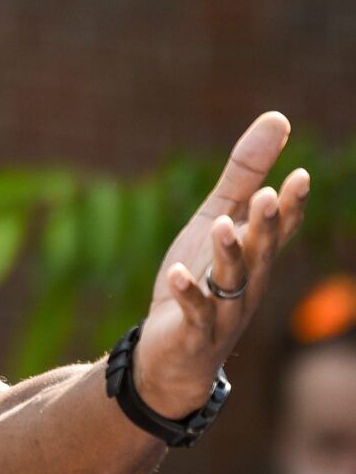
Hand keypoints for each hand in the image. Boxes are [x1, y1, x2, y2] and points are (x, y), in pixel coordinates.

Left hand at [134, 112, 308, 415]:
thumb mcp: (215, 221)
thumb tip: (279, 119)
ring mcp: (223, 311)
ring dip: (230, 254)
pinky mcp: (194, 333)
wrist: (172, 354)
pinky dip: (189, 294)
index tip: (300, 175)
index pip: (280, 229)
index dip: (292, 206)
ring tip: (223, 225)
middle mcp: (247, 283)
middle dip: (267, 225)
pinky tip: (179, 275)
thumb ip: (244, 175)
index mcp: (254, 256)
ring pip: (233, 281)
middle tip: (271, 195)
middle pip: (262, 252)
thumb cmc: (200, 282)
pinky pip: (195, 313)